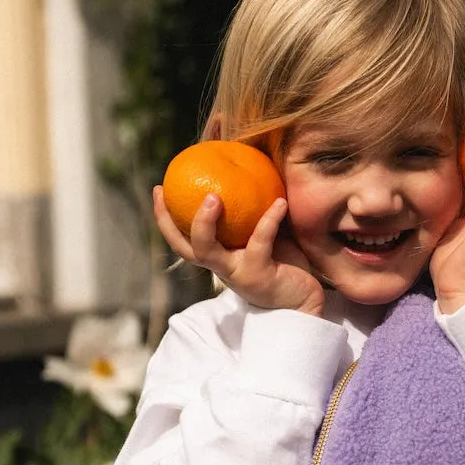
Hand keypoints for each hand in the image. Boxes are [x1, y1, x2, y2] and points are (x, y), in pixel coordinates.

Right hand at [153, 187, 325, 316]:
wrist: (306, 299)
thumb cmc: (286, 262)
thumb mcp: (264, 232)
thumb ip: (253, 209)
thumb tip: (249, 164)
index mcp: (219, 257)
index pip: (182, 240)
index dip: (165, 218)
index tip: (159, 188)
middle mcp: (222, 267)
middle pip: (185, 248)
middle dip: (170, 222)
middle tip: (170, 192)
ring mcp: (237, 273)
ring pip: (208, 252)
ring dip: (204, 224)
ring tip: (214, 197)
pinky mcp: (258, 277)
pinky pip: (260, 243)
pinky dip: (269, 220)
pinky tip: (281, 202)